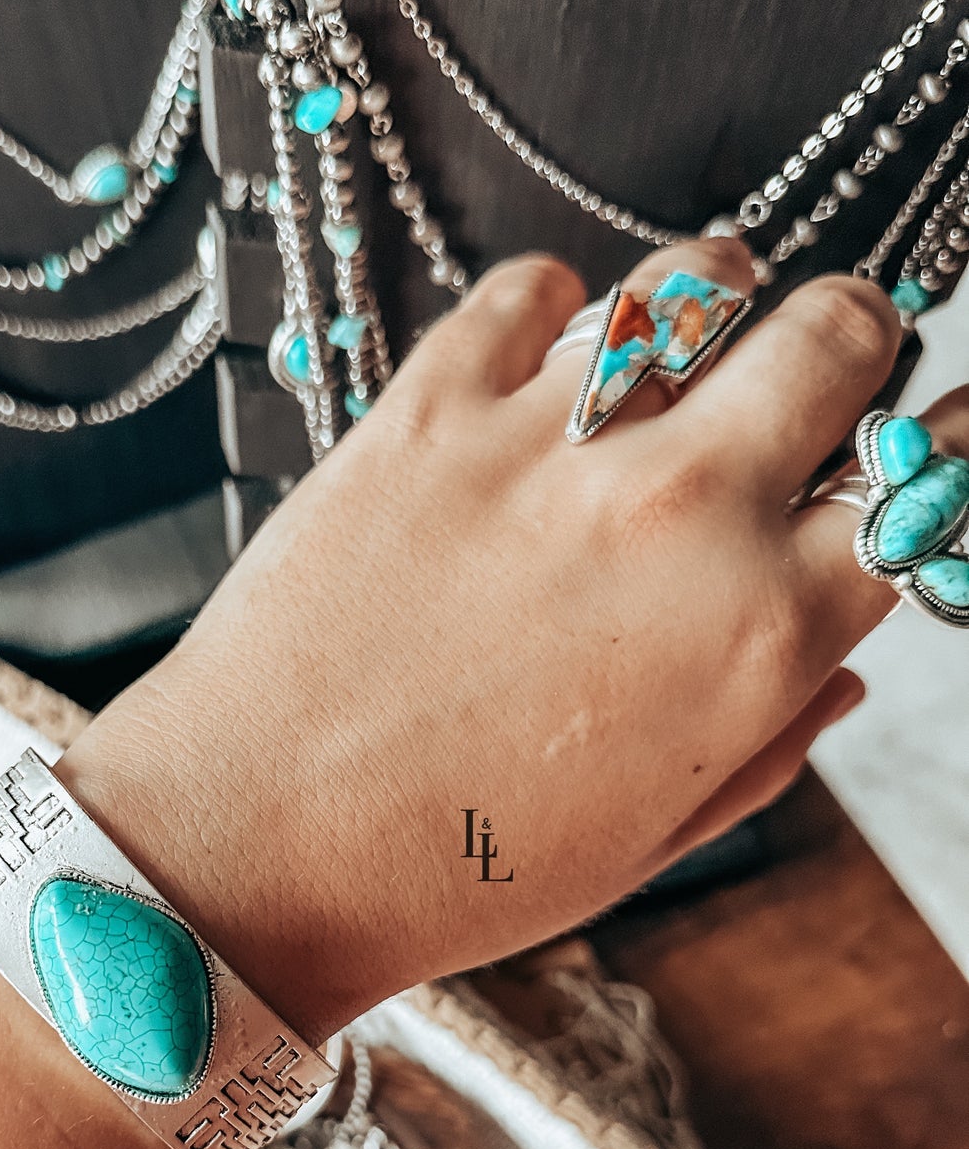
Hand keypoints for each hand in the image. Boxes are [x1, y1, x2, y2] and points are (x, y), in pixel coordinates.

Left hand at [60, 237, 943, 1040]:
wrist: (249, 851)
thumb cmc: (450, 870)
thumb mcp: (649, 838)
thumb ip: (770, 736)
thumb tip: (842, 661)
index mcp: (758, 634)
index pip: (923, 487)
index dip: (939, 456)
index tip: (925, 442)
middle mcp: (677, 513)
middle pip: (843, 330)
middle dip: (849, 342)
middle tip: (810, 373)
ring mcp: (550, 445)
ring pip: (697, 277)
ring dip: (711, 304)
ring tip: (680, 347)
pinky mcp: (427, 407)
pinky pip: (535, 286)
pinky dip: (554, 310)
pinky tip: (541, 363)